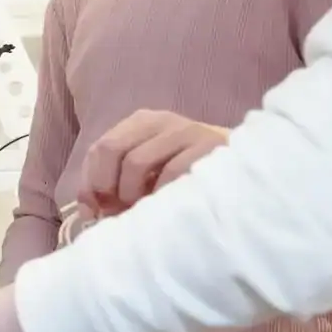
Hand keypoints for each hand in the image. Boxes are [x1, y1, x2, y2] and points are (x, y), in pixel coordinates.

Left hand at [78, 109, 228, 215]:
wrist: (243, 170)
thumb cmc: (188, 175)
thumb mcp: (148, 173)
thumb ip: (114, 184)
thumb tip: (88, 210)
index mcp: (141, 122)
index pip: (100, 148)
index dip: (90, 182)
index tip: (95, 211)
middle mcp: (162, 121)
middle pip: (111, 150)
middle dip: (108, 186)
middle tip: (119, 210)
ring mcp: (187, 131)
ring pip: (136, 162)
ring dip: (132, 193)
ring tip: (144, 208)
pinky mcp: (209, 148)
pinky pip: (171, 173)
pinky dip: (161, 195)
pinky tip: (167, 205)